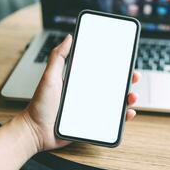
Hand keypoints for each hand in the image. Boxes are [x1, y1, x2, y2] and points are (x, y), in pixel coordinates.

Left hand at [21, 34, 139, 151]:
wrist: (36, 131)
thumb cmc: (40, 105)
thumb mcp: (49, 77)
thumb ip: (58, 57)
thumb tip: (68, 38)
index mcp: (81, 81)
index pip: (102, 71)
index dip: (116, 66)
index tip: (125, 60)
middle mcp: (89, 94)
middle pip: (113, 85)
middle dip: (127, 80)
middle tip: (134, 76)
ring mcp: (92, 108)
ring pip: (116, 102)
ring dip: (128, 98)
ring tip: (132, 96)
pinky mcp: (93, 122)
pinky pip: (112, 120)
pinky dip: (123, 117)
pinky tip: (129, 113)